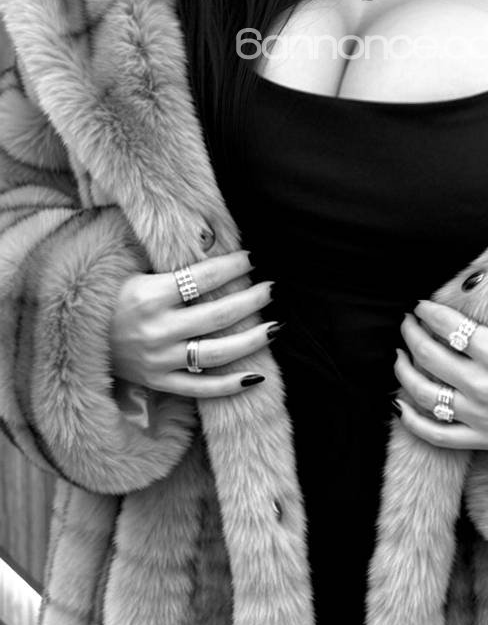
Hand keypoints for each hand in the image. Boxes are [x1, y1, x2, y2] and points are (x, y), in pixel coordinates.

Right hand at [108, 249, 276, 397]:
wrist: (74, 336)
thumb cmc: (109, 294)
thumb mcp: (132, 268)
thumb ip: (169, 257)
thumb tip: (210, 236)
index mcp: (150, 295)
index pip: (203, 277)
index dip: (233, 266)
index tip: (251, 258)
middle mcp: (157, 330)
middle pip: (218, 315)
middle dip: (251, 300)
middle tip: (271, 288)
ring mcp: (159, 360)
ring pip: (217, 353)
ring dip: (251, 340)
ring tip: (275, 327)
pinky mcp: (159, 383)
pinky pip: (202, 388)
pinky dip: (231, 385)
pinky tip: (257, 375)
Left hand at [392, 299, 487, 449]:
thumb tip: (469, 294)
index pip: (448, 326)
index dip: (428, 312)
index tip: (420, 305)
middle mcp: (483, 385)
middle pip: (430, 356)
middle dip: (412, 334)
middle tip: (407, 324)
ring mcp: (480, 416)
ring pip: (425, 394)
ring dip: (404, 371)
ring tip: (400, 356)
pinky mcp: (481, 440)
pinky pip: (436, 434)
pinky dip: (411, 421)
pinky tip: (398, 404)